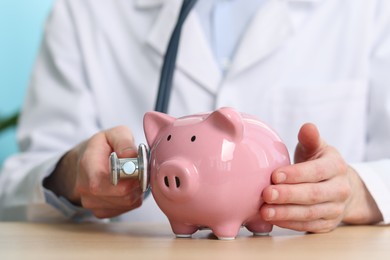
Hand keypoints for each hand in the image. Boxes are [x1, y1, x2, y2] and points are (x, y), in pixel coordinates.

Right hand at [44, 126, 142, 217]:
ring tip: (134, 176)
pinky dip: (133, 198)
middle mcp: (85, 188)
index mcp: (86, 164)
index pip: (103, 181)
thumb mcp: (115, 133)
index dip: (127, 178)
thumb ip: (124, 142)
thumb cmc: (105, 145)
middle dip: (137, 183)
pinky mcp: (100, 211)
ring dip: (136, 190)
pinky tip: (129, 186)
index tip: (139, 168)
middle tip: (141, 171)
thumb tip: (131, 156)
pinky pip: (126, 208)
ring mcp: (91, 202)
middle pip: (120, 195)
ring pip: (126, 203)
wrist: (88, 160)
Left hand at [260, 123, 382, 232]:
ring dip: (286, 213)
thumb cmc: (320, 163)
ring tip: (265, 210)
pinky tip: (273, 219)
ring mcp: (335, 209)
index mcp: (336, 166)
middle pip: (313, 195)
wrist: (341, 188)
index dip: (296, 174)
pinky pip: (308, 227)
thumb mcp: (318, 148)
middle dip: (288, 195)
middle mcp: (340, 189)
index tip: (275, 175)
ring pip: (310, 213)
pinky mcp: (327, 224)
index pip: (316, 171)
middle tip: (266, 194)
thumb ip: (310, 138)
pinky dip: (289, 224)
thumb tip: (307, 127)